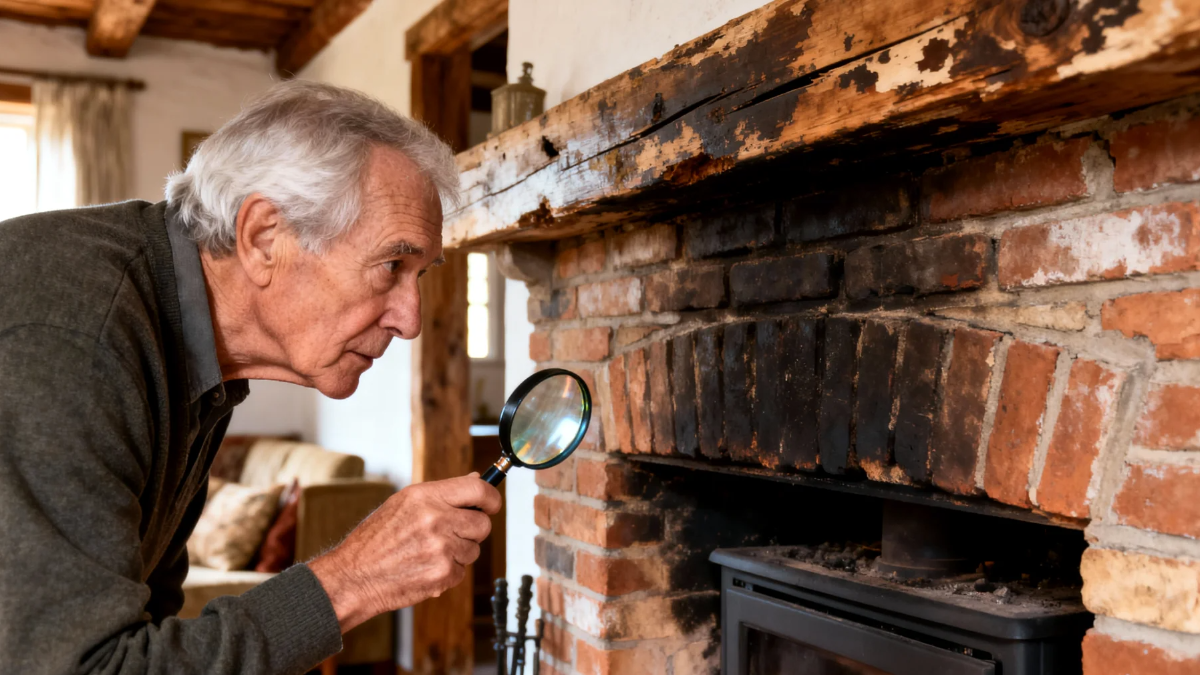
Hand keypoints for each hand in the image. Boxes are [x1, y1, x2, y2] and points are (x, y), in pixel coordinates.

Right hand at [309, 474, 501, 631]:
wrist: (354, 576)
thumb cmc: (375, 540)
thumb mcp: (403, 504)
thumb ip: (442, 493)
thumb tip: (475, 480)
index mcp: (425, 497)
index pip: (479, 490)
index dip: (491, 498)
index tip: (491, 504)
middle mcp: (436, 520)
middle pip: (483, 524)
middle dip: (472, 530)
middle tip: (451, 534)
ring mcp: (441, 549)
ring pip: (473, 549)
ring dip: (458, 552)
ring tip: (428, 552)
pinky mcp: (443, 575)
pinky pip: (462, 571)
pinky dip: (448, 571)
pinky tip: (424, 567)